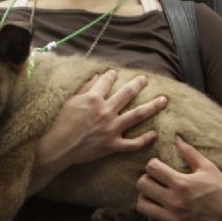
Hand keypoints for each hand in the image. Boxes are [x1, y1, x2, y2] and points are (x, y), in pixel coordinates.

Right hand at [44, 70, 165, 163]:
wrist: (58, 147)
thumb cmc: (60, 123)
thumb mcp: (69, 101)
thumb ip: (84, 87)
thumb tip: (97, 76)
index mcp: (93, 98)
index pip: (106, 81)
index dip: (111, 75)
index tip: (115, 73)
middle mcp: (105, 111)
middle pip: (127, 94)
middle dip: (138, 84)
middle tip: (145, 79)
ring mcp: (111, 129)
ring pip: (137, 115)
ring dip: (152, 106)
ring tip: (163, 100)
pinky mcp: (112, 145)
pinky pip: (134, 143)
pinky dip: (146, 139)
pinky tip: (155, 133)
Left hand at [135, 137, 221, 220]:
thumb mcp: (208, 168)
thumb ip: (189, 152)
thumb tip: (176, 137)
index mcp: (182, 183)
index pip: (151, 168)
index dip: (153, 164)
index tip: (159, 166)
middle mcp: (175, 201)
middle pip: (142, 185)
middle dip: (146, 179)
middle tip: (154, 180)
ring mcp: (174, 218)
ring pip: (142, 205)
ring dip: (145, 198)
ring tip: (154, 195)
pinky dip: (153, 216)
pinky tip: (160, 210)